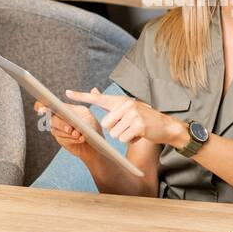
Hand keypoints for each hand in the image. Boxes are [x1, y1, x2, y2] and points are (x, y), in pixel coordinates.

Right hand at [34, 90, 101, 163]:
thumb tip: (66, 110)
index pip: (49, 105)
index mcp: (63, 109)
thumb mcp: (86, 114)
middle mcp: (58, 118)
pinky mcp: (61, 140)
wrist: (96, 142)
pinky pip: (63, 139)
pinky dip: (73, 139)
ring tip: (80, 135)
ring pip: (56, 130)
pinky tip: (81, 139)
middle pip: (52, 119)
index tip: (41, 109)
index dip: (41, 106)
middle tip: (70, 129)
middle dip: (61, 124)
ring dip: (69, 134)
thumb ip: (74, 110)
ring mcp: (58, 130)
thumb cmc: (92, 125)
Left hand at [64, 89, 185, 147]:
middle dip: (115, 130)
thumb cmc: (144, 118)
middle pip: (105, 124)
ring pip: (114, 133)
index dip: (81, 96)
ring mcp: (132, 114)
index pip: (97, 98)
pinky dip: (130, 140)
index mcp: (120, 101)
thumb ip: (109, 102)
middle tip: (128, 127)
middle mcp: (125, 104)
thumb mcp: (127, 108)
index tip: (66, 93)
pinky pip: (123, 138)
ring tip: (134, 131)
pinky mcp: (138, 125)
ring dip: (123, 136)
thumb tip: (93, 91)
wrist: (165, 125)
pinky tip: (139, 135)